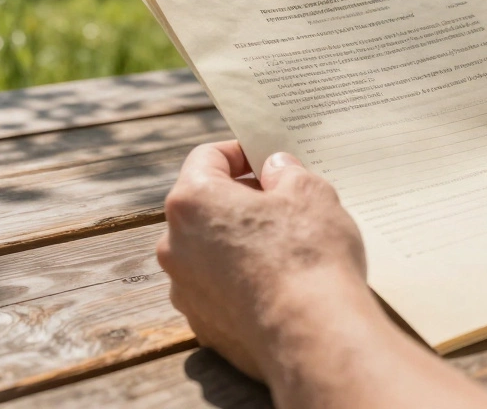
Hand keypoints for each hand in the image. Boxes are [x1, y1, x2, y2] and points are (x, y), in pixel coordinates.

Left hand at [156, 141, 369, 380]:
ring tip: (285, 245)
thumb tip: (274, 169)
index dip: (240, 151)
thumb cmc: (308, 254)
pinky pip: (218, 290)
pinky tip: (279, 284)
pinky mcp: (203, 326)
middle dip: (241, 199)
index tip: (266, 158)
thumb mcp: (309, 191)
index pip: (207, 157)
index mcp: (192, 202)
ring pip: (209, 250)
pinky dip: (241, 281)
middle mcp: (175, 245)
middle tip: (282, 200)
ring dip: (238, 241)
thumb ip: (285, 171)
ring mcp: (185, 290)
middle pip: (204, 206)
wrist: (311, 335)